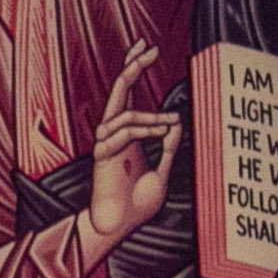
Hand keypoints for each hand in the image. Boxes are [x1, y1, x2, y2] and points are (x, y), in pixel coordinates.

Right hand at [79, 44, 180, 262]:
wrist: (120, 228)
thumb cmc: (137, 207)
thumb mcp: (162, 172)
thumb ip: (167, 148)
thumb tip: (175, 122)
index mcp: (127, 135)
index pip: (127, 94)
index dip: (133, 69)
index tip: (146, 49)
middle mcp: (114, 135)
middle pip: (119, 91)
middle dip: (132, 67)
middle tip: (147, 49)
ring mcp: (107, 144)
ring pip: (124, 113)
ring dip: (151, 115)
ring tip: (170, 122)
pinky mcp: (102, 156)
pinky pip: (122, 133)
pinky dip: (145, 129)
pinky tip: (161, 131)